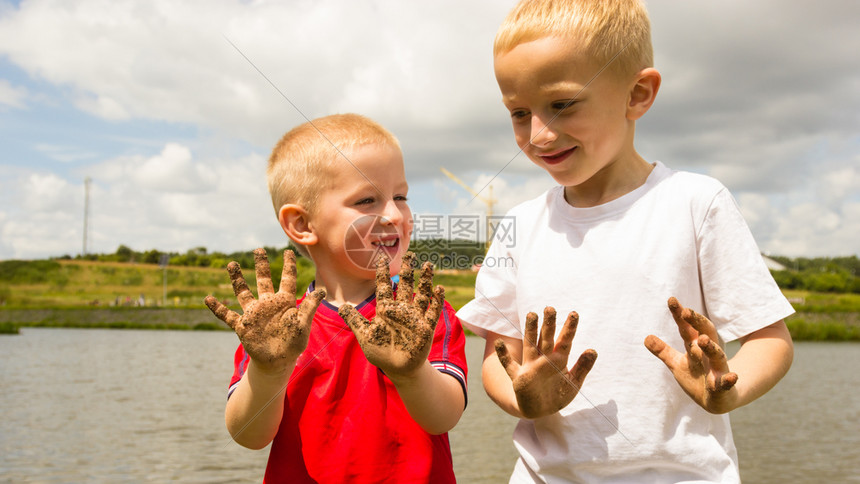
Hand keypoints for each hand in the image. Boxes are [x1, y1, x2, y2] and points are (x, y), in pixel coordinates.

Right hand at [204, 248, 324, 373]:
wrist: (278, 362)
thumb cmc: (293, 344)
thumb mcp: (303, 324)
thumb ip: (309, 307)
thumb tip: (322, 290)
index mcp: (284, 302)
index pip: (287, 279)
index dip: (288, 265)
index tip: (287, 251)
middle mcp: (268, 304)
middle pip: (263, 280)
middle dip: (261, 265)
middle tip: (258, 249)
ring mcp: (254, 313)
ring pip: (243, 292)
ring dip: (237, 279)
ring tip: (232, 264)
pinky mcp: (243, 325)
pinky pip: (227, 315)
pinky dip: (217, 308)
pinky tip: (208, 299)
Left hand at [338, 252, 443, 379]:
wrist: (398, 368)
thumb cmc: (380, 352)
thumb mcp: (364, 336)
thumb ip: (354, 320)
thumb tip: (340, 306)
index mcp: (386, 309)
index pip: (385, 287)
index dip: (383, 273)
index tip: (381, 258)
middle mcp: (401, 309)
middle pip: (405, 285)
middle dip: (408, 270)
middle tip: (410, 254)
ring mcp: (415, 316)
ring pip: (421, 293)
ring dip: (425, 280)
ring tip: (428, 265)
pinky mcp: (426, 327)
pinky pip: (433, 311)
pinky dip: (436, 300)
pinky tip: (439, 288)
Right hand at [495, 308, 596, 418]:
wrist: (540, 411)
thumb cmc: (557, 394)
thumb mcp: (574, 382)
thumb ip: (583, 366)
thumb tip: (593, 350)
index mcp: (558, 359)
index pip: (565, 341)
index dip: (569, 328)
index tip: (574, 313)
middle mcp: (543, 360)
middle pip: (546, 339)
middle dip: (549, 324)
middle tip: (551, 308)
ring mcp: (530, 367)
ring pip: (530, 346)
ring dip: (531, 331)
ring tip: (532, 315)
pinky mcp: (519, 378)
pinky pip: (509, 366)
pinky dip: (503, 355)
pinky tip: (499, 343)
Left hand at [644, 297, 737, 413]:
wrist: (718, 400)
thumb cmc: (696, 377)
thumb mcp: (677, 363)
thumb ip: (663, 351)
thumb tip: (646, 337)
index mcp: (696, 347)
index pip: (687, 327)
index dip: (680, 315)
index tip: (671, 300)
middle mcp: (708, 354)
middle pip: (704, 334)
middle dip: (696, 323)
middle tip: (685, 312)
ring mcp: (717, 370)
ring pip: (716, 356)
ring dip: (710, 348)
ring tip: (702, 340)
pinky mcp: (723, 387)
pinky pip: (727, 383)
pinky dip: (729, 380)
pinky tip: (732, 376)